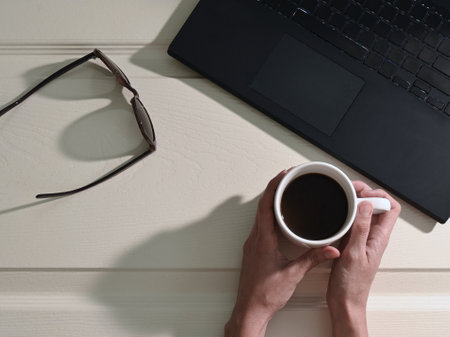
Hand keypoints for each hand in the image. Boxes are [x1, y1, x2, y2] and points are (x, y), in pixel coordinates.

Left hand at [225, 170, 339, 336]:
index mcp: (262, 240)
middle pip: (262, 205)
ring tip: (285, 192)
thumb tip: (330, 249)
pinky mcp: (254, 250)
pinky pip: (261, 225)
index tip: (284, 174)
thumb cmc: (265, 295)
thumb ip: (313, 259)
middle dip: (275, 188)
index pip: (266, 205)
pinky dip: (270, 214)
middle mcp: (255, 239)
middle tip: (287, 177)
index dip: (274, 186)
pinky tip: (279, 217)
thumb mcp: (293, 274)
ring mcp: (253, 244)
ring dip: (272, 201)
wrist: (250, 309)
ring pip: (260, 215)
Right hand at [327, 181, 400, 336]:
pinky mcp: (350, 243)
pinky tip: (334, 216)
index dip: (380, 195)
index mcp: (379, 238)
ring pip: (362, 213)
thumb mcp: (354, 253)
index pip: (391, 208)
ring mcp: (361, 239)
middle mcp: (372, 236)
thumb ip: (360, 228)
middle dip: (365, 194)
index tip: (363, 193)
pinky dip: (344, 216)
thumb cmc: (352, 284)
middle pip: (376, 206)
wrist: (344, 300)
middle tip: (349, 191)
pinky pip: (350, 223)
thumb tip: (366, 204)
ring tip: (341, 199)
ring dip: (353, 204)